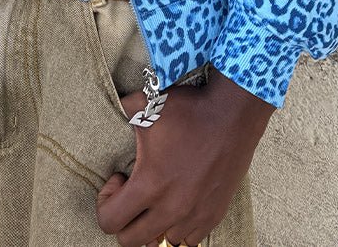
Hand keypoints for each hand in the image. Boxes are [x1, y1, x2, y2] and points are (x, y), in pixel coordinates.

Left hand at [95, 70, 273, 246]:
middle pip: (131, 240)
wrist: (232, 115)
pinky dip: (179, 228)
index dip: (105, 201)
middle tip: (133, 190)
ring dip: (154, 224)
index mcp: (150, 185)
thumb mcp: (145, 105)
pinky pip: (190, 240)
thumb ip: (122, 109)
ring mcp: (194, 215)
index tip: (120, 178)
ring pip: (162, 241)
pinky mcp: (214, 215)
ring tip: (158, 196)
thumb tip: (114, 104)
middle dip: (124, 219)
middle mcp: (171, 208)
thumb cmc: (189, 111)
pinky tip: (179, 201)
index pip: (109, 221)